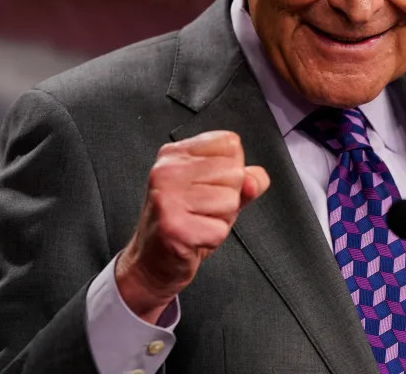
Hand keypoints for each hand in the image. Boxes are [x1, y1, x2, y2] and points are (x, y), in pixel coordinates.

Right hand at [115, 131, 269, 321]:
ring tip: (197, 222)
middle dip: (228, 197)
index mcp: (176, 154)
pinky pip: (220, 229)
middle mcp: (167, 170)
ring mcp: (167, 197)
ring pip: (230, 201)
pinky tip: (193, 237)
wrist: (151, 261)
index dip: (231, 168)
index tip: (208, 185)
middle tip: (201, 209)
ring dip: (220, 219)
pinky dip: (212, 238)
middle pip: (234, 172)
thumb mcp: (217, 192)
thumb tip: (254, 181)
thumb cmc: (185, 221)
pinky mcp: (173, 226)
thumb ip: (245, 180)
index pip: (230, 143)